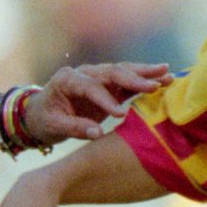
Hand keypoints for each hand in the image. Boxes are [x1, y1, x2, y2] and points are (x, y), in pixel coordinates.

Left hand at [25, 62, 172, 145]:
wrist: (39, 113)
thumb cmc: (44, 119)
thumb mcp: (53, 126)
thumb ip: (75, 128)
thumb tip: (98, 134)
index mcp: (67, 79)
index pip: (91, 87)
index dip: (106, 100)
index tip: (120, 114)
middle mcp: (84, 73)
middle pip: (112, 72)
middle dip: (134, 78)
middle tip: (155, 84)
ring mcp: (97, 77)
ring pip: (123, 72)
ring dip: (145, 73)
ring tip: (168, 74)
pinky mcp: (107, 86)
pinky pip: (128, 82)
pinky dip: (145, 81)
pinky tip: (164, 80)